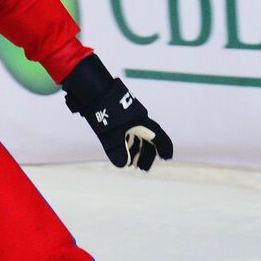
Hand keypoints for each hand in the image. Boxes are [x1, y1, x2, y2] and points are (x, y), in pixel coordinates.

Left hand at [62, 54, 172, 170]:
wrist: (93, 90)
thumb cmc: (104, 111)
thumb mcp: (110, 134)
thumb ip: (117, 150)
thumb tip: (124, 165)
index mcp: (142, 122)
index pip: (159, 137)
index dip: (164, 148)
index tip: (167, 158)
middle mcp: (138, 119)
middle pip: (147, 139)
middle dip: (146, 155)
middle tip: (141, 169)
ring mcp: (129, 117)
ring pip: (137, 136)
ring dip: (135, 150)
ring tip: (131, 164)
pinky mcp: (119, 116)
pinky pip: (128, 132)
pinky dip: (127, 143)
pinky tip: (121, 151)